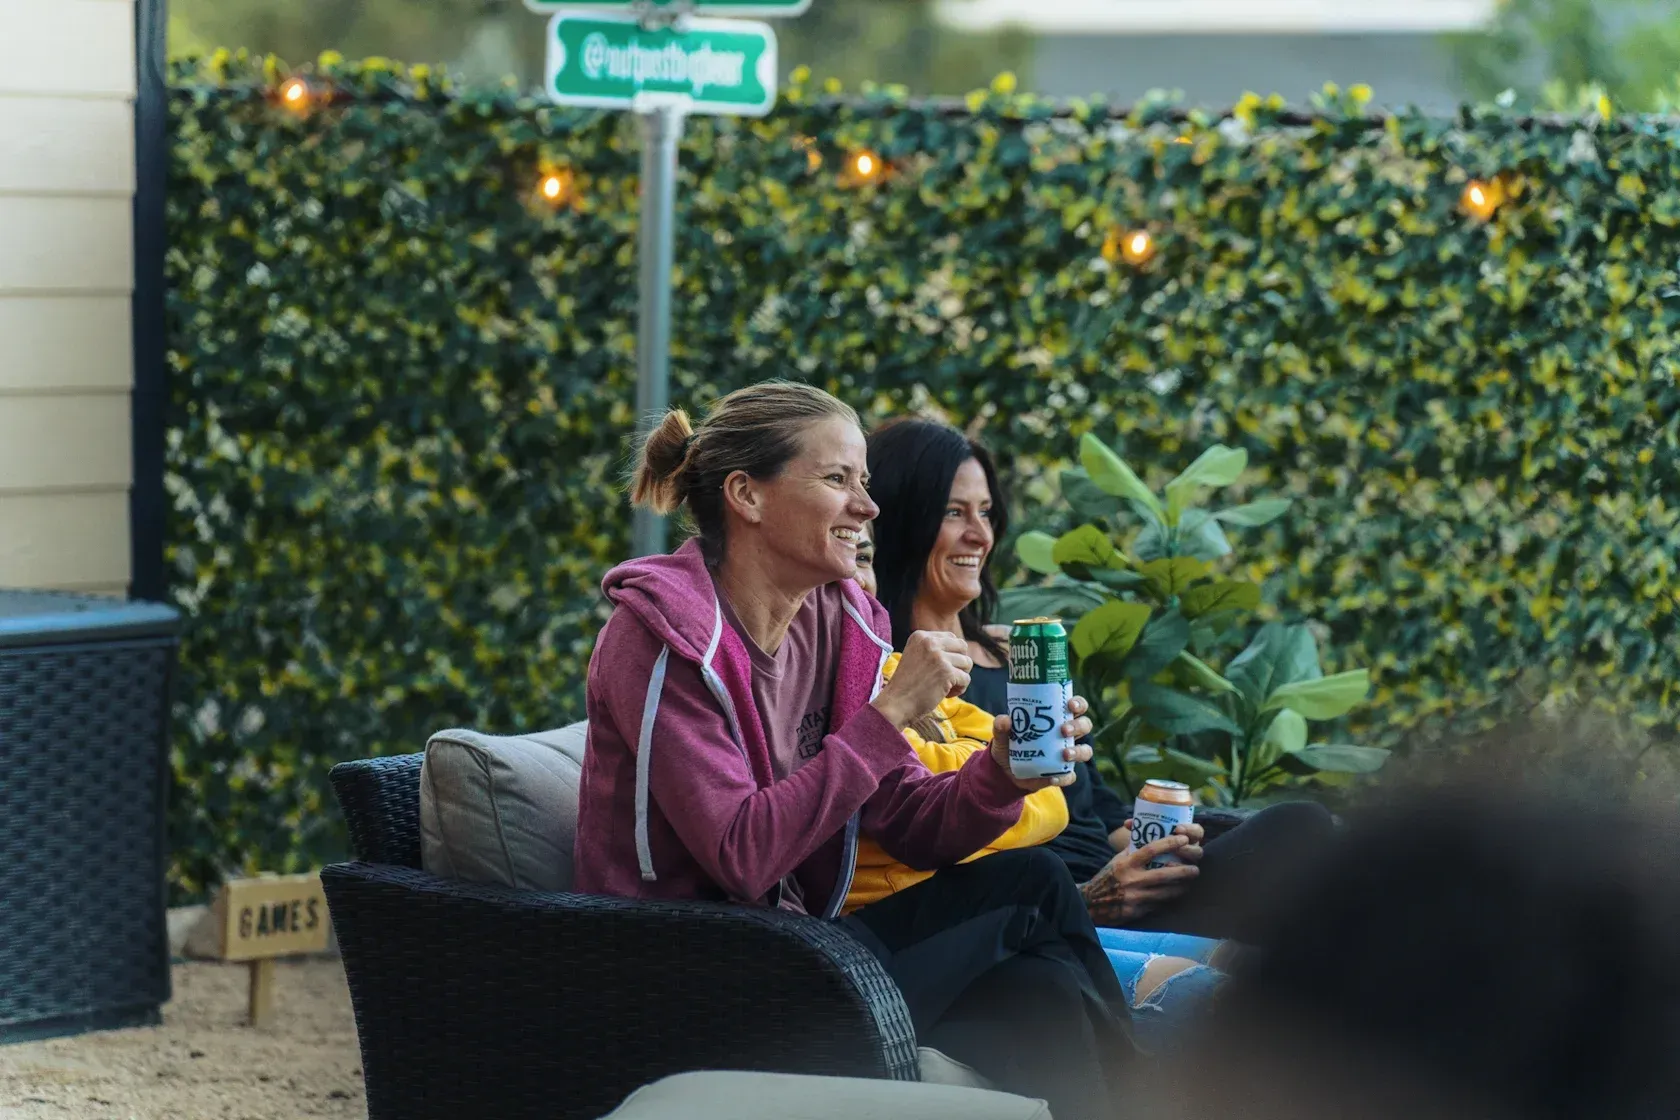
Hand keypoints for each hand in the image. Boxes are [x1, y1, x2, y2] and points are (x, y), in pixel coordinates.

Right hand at [871, 631, 972, 730]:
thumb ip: (934, 648)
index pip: (951, 637)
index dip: (952, 654)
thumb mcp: (915, 656)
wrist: (895, 704)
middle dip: (960, 663)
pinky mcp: (946, 672)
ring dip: (960, 677)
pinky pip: (966, 679)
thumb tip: (963, 646)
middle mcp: (929, 642)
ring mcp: (939, 657)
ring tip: (946, 687)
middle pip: (963, 647)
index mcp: (920, 636)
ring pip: (967, 663)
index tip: (941, 669)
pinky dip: (959, 689)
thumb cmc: (907, 685)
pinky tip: (946, 694)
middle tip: (948, 677)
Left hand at [987, 695, 1094, 791]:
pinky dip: (1063, 777)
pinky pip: (1070, 776)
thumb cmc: (1009, 744)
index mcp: (1057, 718)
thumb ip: (1001, 727)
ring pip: (1085, 751)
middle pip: (1085, 725)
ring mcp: (1066, 755)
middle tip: (1063, 730)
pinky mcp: (1062, 773)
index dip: (1079, 703)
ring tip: (1064, 754)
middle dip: (1078, 726)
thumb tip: (1005, 719)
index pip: (1076, 706)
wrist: (1005, 771)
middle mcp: (1066, 735)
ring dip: (1078, 751)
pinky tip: (1052, 778)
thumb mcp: (1002, 735)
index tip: (1070, 704)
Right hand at [1080, 826, 1200, 924]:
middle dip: (1183, 871)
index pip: (1150, 850)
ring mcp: (1135, 897)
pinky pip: (1158, 905)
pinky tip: (1176, 896)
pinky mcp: (1136, 912)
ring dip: (1180, 887)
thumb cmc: (1107, 878)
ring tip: (1189, 883)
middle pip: (1164, 874)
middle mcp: (1131, 880)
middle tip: (1195, 868)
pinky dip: (1168, 900)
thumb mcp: (1117, 861)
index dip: (1169, 843)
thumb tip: (1148, 835)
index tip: (1183, 839)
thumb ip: (1133, 851)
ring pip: (1165, 892)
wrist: (1091, 903)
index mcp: (1126, 864)